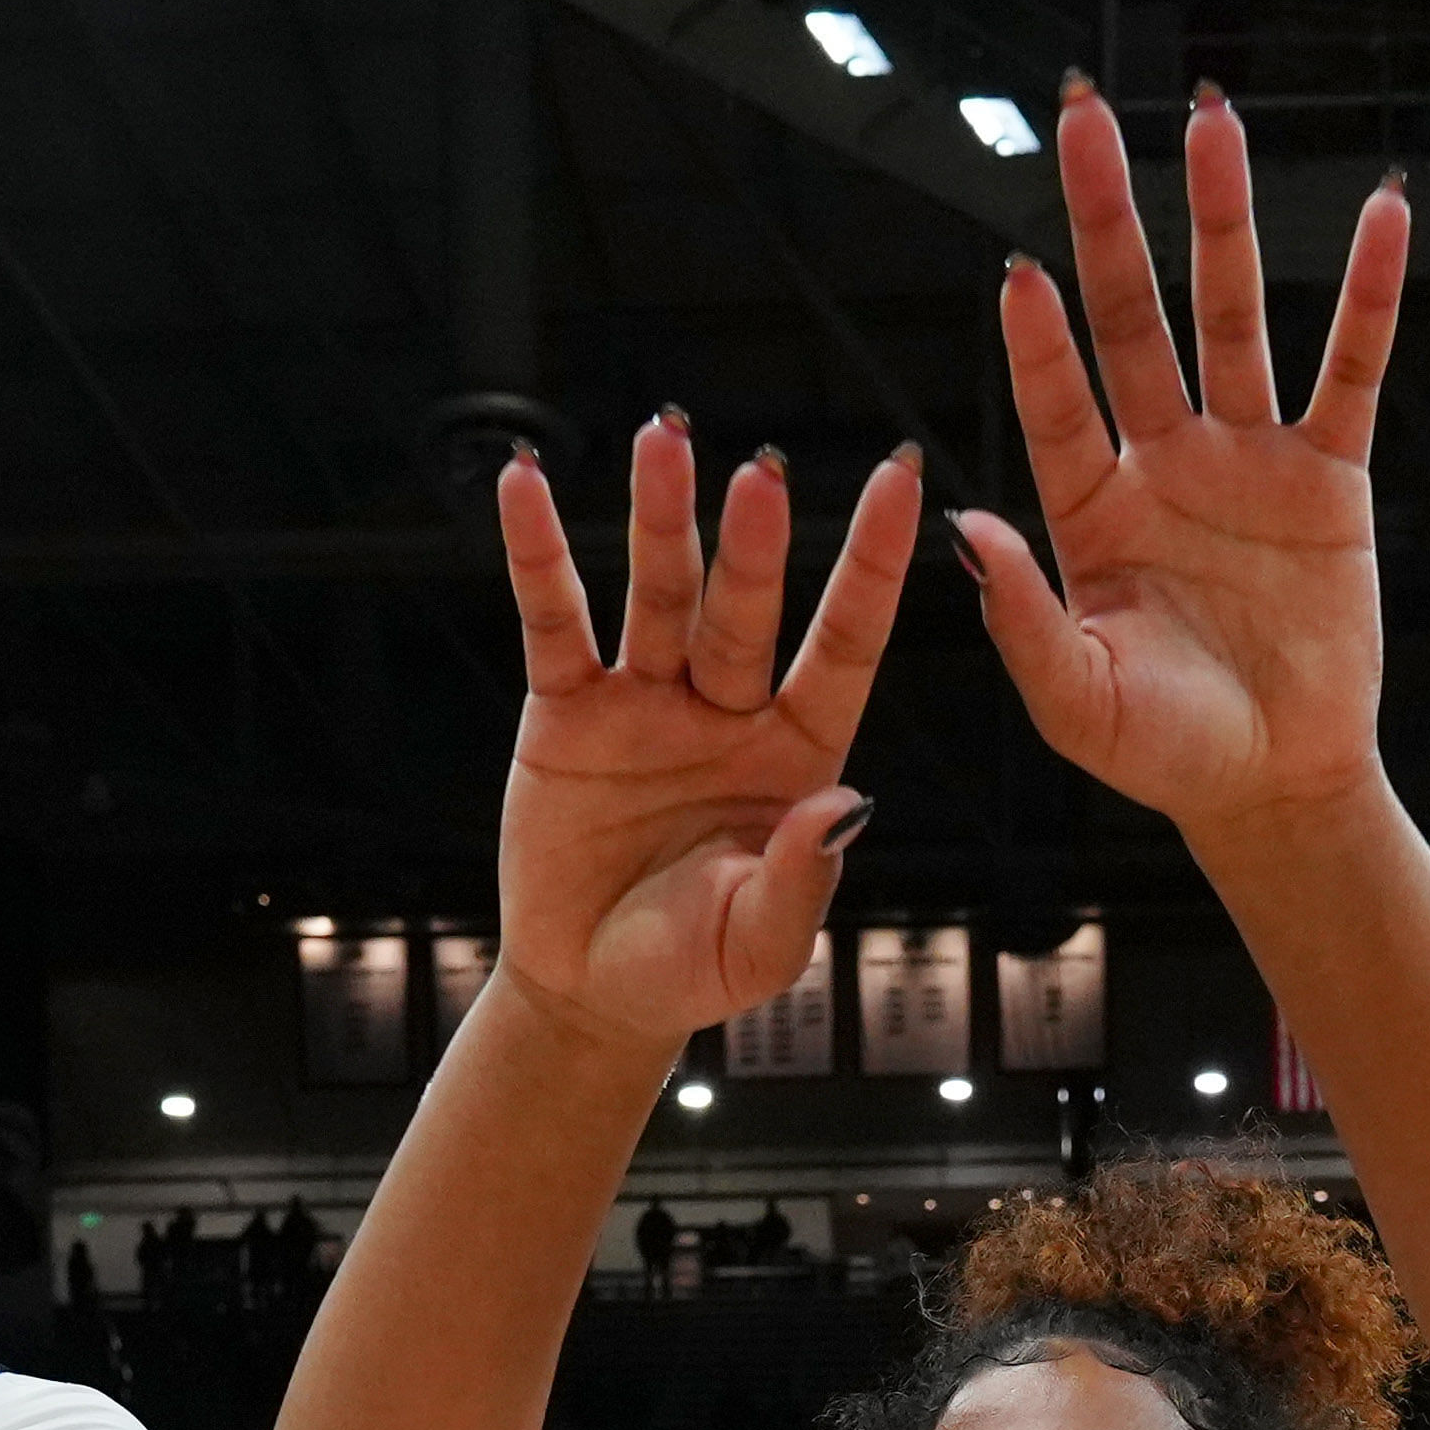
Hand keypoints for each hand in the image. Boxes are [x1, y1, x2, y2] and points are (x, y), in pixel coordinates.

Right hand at [489, 420, 922, 1053]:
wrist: (590, 992)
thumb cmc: (690, 970)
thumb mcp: (760, 946)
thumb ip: (803, 878)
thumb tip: (847, 803)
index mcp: (796, 753)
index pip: (844, 646)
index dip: (872, 568)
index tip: (905, 483)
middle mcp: (728, 709)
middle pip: (745, 610)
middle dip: (753, 542)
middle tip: (763, 471)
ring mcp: (647, 701)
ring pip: (659, 594)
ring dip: (662, 518)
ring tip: (664, 437)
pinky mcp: (566, 710)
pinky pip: (554, 622)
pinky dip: (538, 556)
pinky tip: (524, 485)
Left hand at [953, 84, 1410, 830]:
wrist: (1275, 784)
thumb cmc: (1167, 754)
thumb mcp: (1080, 705)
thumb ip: (1023, 624)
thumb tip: (968, 536)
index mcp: (1091, 512)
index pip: (1059, 404)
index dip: (1041, 341)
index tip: (1019, 270)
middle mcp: (1163, 461)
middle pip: (1132, 318)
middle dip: (1109, 221)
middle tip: (1084, 119)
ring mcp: (1247, 458)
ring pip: (1233, 316)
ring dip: (1224, 221)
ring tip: (1214, 122)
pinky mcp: (1331, 477)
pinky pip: (1353, 371)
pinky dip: (1368, 296)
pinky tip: (1382, 215)